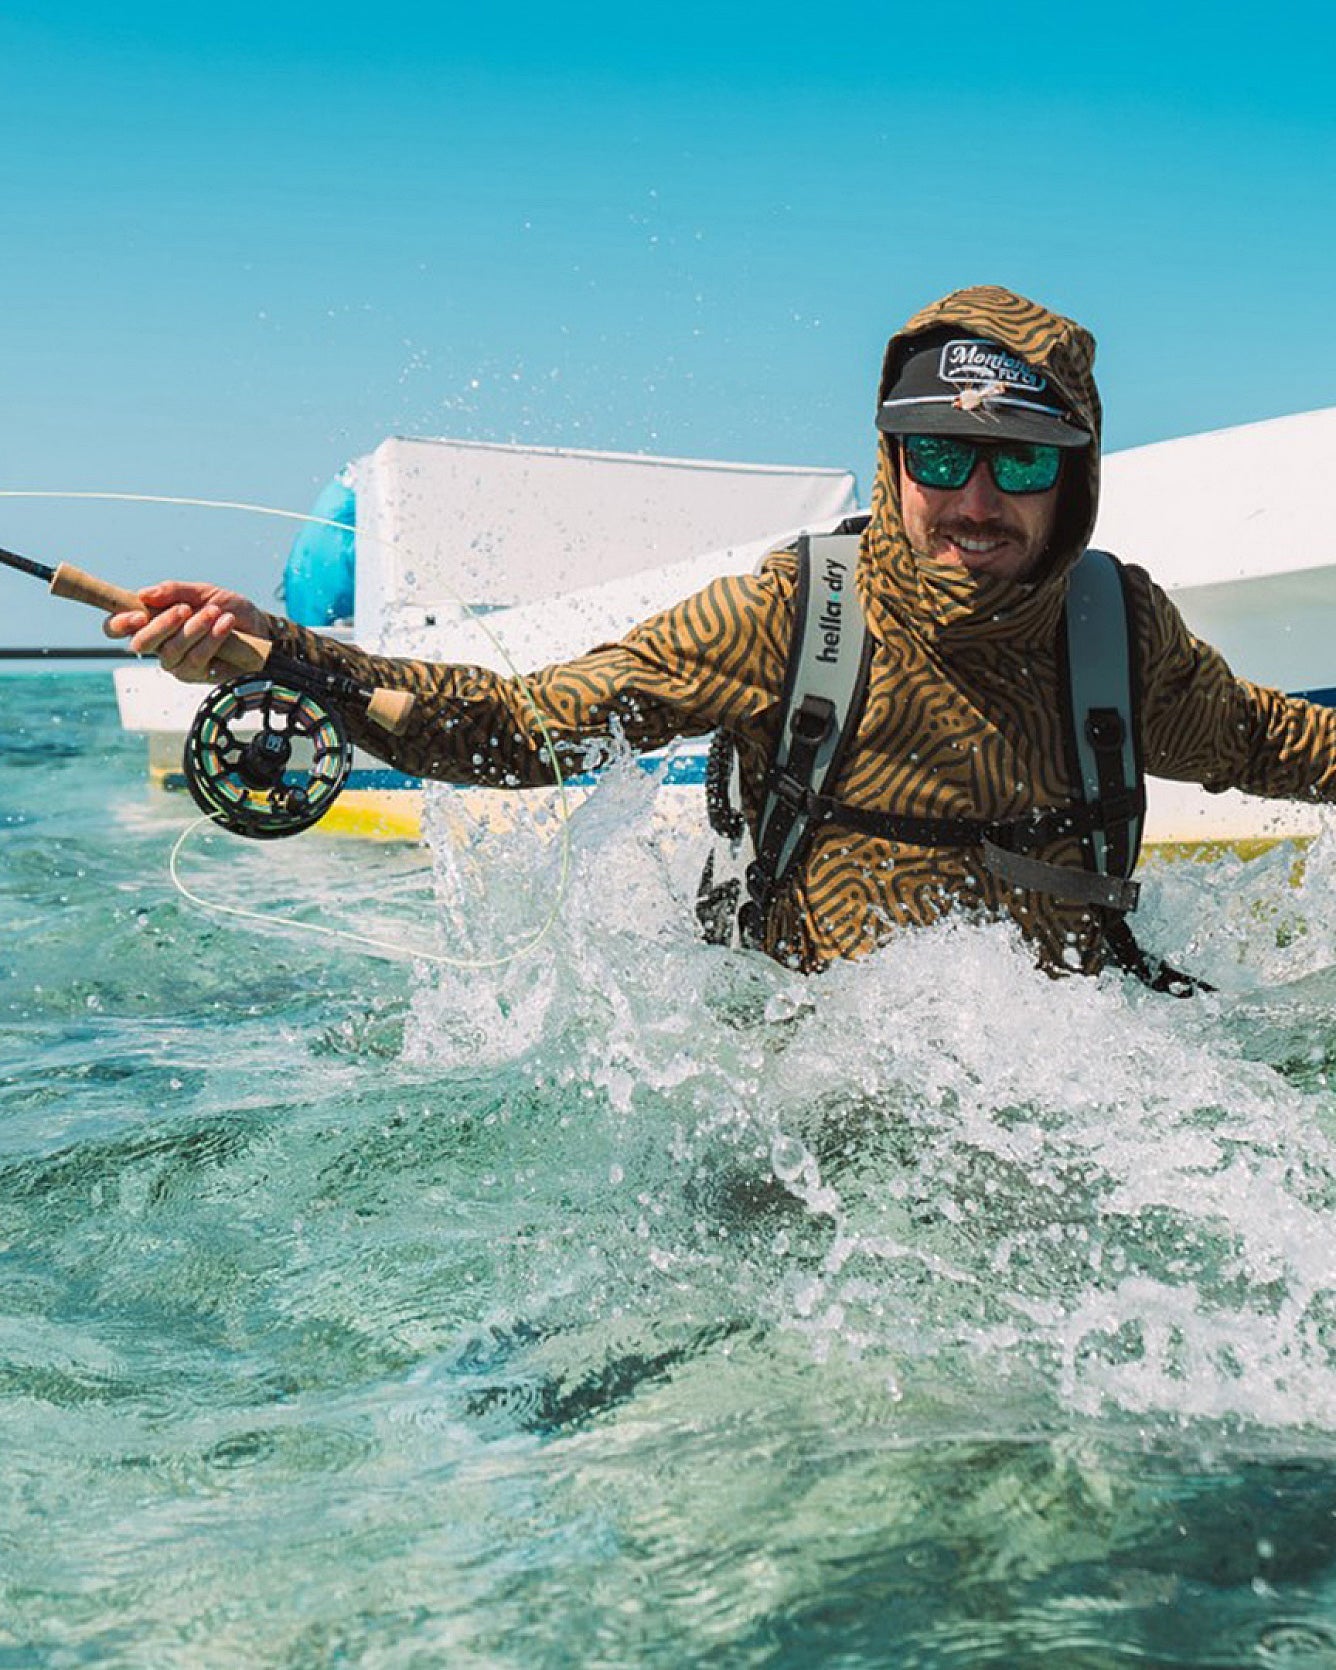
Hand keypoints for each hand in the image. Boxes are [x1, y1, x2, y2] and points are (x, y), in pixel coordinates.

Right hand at [103, 581, 267, 683]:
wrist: (259, 629)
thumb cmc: (226, 610)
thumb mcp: (203, 592)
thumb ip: (174, 591)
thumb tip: (143, 594)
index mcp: (151, 621)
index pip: (116, 628)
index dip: (118, 623)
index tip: (138, 615)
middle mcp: (158, 645)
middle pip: (141, 643)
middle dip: (162, 624)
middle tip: (184, 609)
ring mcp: (175, 663)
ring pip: (171, 651)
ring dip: (194, 629)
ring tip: (215, 613)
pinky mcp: (195, 676)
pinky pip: (196, 659)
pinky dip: (211, 639)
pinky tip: (225, 625)